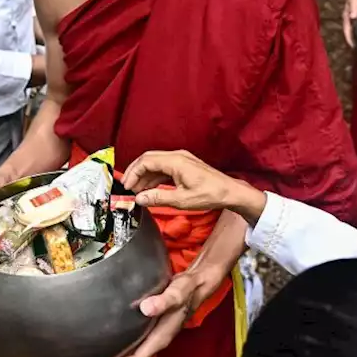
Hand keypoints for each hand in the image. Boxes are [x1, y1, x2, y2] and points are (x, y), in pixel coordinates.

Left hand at [96, 267, 221, 356]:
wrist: (196, 284)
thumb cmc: (188, 290)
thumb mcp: (177, 294)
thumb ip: (163, 301)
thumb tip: (146, 308)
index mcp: (161, 336)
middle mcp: (158, 338)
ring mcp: (156, 332)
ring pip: (134, 350)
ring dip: (118, 354)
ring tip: (99, 353)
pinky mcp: (153, 325)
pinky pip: (136, 339)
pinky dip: (124, 342)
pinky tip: (113, 335)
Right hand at [121, 150, 264, 222]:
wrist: (229, 191)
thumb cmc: (209, 194)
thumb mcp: (181, 200)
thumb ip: (158, 198)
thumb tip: (139, 198)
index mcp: (175, 161)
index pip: (146, 161)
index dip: (133, 173)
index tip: (126, 186)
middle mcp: (177, 156)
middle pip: (148, 159)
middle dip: (136, 172)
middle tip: (128, 188)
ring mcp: (181, 159)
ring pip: (156, 163)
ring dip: (145, 175)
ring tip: (137, 191)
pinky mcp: (184, 165)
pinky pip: (164, 167)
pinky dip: (155, 176)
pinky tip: (150, 188)